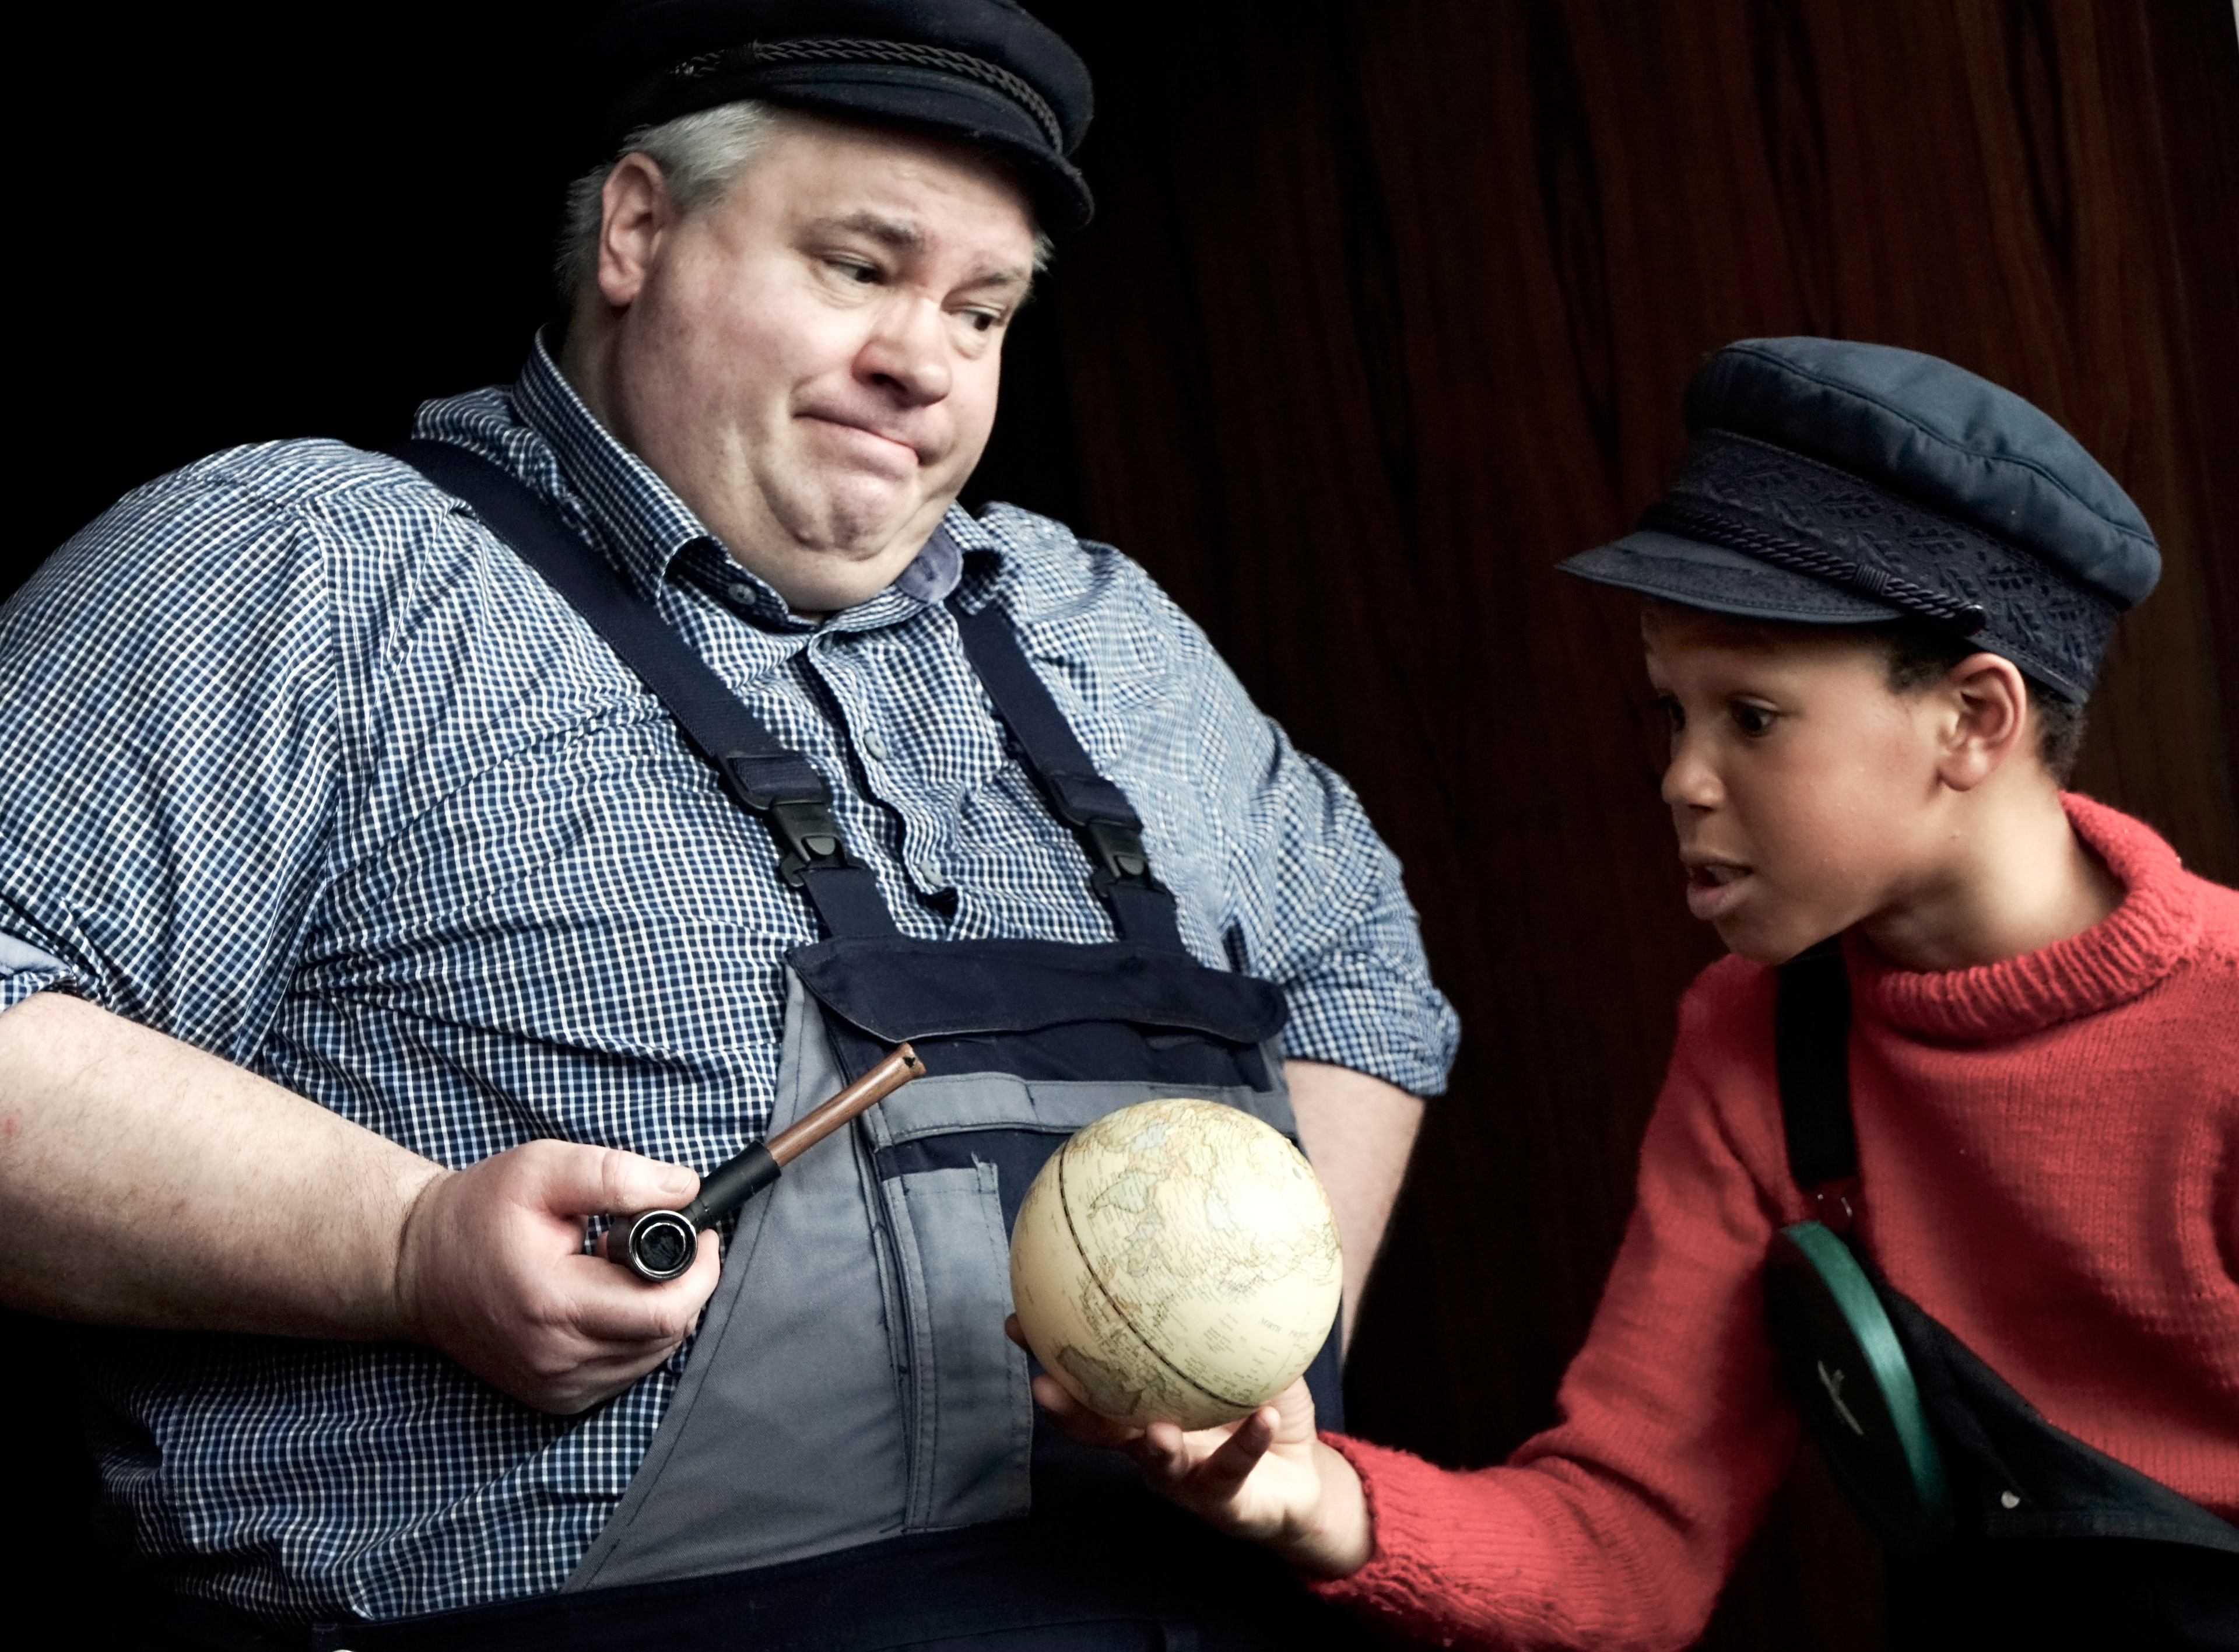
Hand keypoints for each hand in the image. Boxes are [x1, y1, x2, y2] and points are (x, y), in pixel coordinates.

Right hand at [396, 1142, 721, 1412]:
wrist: (416, 1268)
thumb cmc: (477, 1212)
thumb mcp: (542, 1169)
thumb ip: (617, 1176)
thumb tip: (685, 1190)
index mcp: (553, 1305)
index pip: (664, 1310)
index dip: (700, 1270)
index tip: (701, 1232)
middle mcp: (556, 1359)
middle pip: (667, 1335)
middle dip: (686, 1284)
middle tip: (662, 1241)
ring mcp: (556, 1387)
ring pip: (653, 1356)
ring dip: (661, 1308)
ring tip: (625, 1267)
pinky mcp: (556, 1399)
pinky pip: (626, 1371)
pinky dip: (637, 1334)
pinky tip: (610, 1299)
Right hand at [1005, 1316, 1372, 1575]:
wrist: (1299, 1480)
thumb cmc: (1260, 1408)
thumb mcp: (1246, 1358)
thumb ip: (1228, 1316)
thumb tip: (1221, 1246)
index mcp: (1142, 1405)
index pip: (1087, 1380)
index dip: (1049, 1355)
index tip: (1017, 1322)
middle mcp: (1149, 1441)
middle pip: (1097, 1430)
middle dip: (1069, 1412)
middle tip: (1044, 1387)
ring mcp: (1183, 1474)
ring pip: (1156, 1463)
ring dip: (1153, 1447)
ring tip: (1157, 1430)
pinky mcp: (1223, 1497)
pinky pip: (1234, 1466)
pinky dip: (1249, 1442)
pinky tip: (1263, 1417)